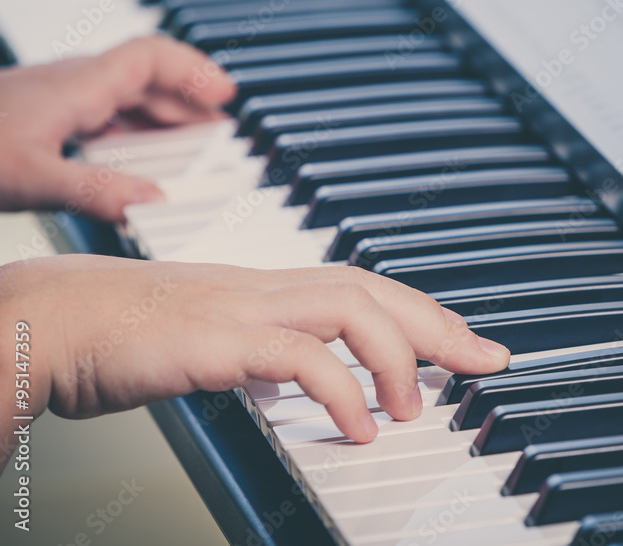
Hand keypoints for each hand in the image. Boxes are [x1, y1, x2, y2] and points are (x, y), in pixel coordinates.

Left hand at [0, 36, 234, 221]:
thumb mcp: (29, 177)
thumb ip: (95, 190)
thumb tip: (152, 202)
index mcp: (77, 87)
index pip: (152, 56)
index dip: (195, 72)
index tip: (227, 95)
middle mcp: (71, 86)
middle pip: (147, 77)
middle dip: (190, 99)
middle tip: (221, 127)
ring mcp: (56, 101)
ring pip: (126, 95)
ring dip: (165, 114)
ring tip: (193, 141)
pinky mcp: (43, 120)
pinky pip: (105, 114)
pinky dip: (135, 131)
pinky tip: (137, 157)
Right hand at [0, 255, 509, 468]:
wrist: (47, 319)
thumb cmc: (118, 334)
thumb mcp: (209, 345)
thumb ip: (258, 357)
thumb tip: (296, 384)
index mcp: (267, 289)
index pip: (363, 286)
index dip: (420, 311)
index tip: (461, 342)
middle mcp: (265, 288)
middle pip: (374, 287)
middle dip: (439, 324)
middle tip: (486, 360)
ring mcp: (243, 307)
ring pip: (350, 305)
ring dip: (398, 355)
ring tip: (415, 405)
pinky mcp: (217, 339)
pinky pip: (300, 355)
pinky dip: (343, 389)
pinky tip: (361, 426)